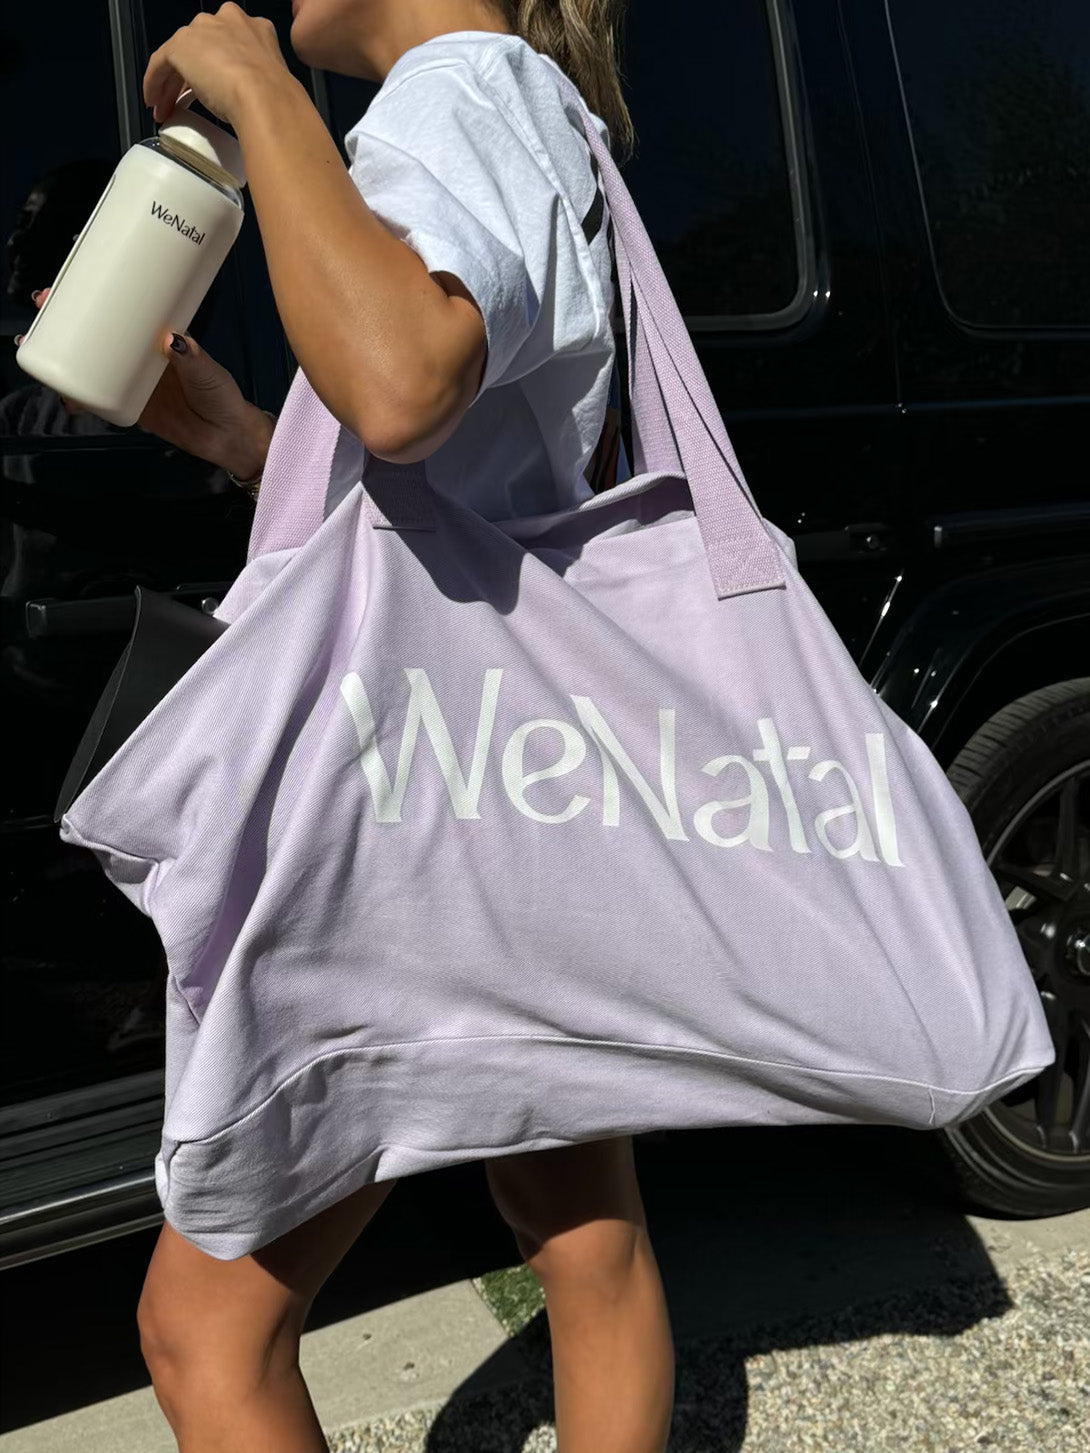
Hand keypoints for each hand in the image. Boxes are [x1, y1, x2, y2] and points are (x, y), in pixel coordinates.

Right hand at [22, 288, 274, 476]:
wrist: (227, 437)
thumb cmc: (223, 397)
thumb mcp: (209, 372)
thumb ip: (193, 358)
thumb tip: (173, 340)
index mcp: (158, 338)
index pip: (123, 310)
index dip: (97, 297)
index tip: (72, 284)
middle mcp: (140, 357)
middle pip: (97, 333)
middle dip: (67, 320)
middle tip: (44, 308)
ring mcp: (131, 382)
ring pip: (91, 364)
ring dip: (64, 357)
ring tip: (39, 349)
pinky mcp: (129, 407)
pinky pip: (98, 399)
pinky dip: (80, 396)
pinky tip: (64, 394)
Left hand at [142, 2, 290, 127]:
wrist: (264, 95)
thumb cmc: (274, 96)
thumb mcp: (269, 80)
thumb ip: (256, 79)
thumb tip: (250, 101)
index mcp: (254, 27)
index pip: (226, 45)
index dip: (215, 69)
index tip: (210, 93)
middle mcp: (226, 19)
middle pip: (200, 48)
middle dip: (190, 77)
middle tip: (184, 103)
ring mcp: (202, 30)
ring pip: (180, 55)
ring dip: (171, 84)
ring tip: (168, 109)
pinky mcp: (179, 45)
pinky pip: (160, 63)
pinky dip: (154, 83)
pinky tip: (154, 102)